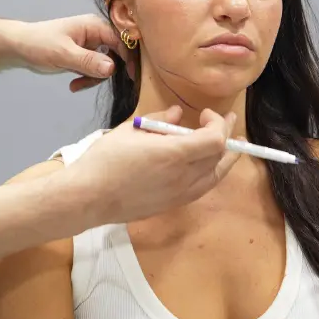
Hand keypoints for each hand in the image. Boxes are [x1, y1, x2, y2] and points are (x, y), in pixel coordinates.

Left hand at [5, 14, 133, 91]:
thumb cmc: (39, 44)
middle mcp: (95, 34)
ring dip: (94, 78)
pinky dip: (87, 79)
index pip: (122, 39)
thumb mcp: (63, 53)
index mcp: (94, 26)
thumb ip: (88, 61)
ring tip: (76, 85)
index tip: (134, 76)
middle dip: (109, 70)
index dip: (130, 56)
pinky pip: (94, 70)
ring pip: (106, 65)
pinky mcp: (83, 57)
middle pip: (117, 53)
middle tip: (103, 83)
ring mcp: (90, 46)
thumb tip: (112, 68)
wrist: (20, 48)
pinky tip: (73, 85)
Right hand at [62, 106, 239, 230]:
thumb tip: (176, 113)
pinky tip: (206, 164)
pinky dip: (211, 172)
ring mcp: (181, 194)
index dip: (217, 123)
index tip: (204, 113)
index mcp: (174, 154)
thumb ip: (157, 120)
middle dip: (226, 135)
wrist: (89, 197)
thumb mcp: (128, 130)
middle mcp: (184, 176)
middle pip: (219, 156)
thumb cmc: (105, 159)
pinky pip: (203, 187)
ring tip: (229, 144)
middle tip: (226, 120)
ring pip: (216, 174)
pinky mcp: (174, 204)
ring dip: (224, 157)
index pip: (214, 139)